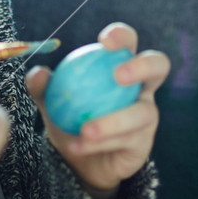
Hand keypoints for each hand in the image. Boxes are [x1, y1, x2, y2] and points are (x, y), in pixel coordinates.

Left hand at [26, 22, 169, 198]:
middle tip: (118, 76)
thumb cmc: (70, 119)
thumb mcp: (52, 102)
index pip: (128, 43)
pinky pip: (127, 140)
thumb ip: (44, 87)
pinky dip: (100, 143)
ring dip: (113, 122)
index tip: (103, 41)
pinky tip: (78, 146)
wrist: (79, 162)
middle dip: (143, 66)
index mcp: (121, 66)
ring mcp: (147, 115)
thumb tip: (38, 72)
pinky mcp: (144, 143)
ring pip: (141, 113)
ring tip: (85, 130)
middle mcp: (141, 87)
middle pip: (158, 66)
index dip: (122, 36)